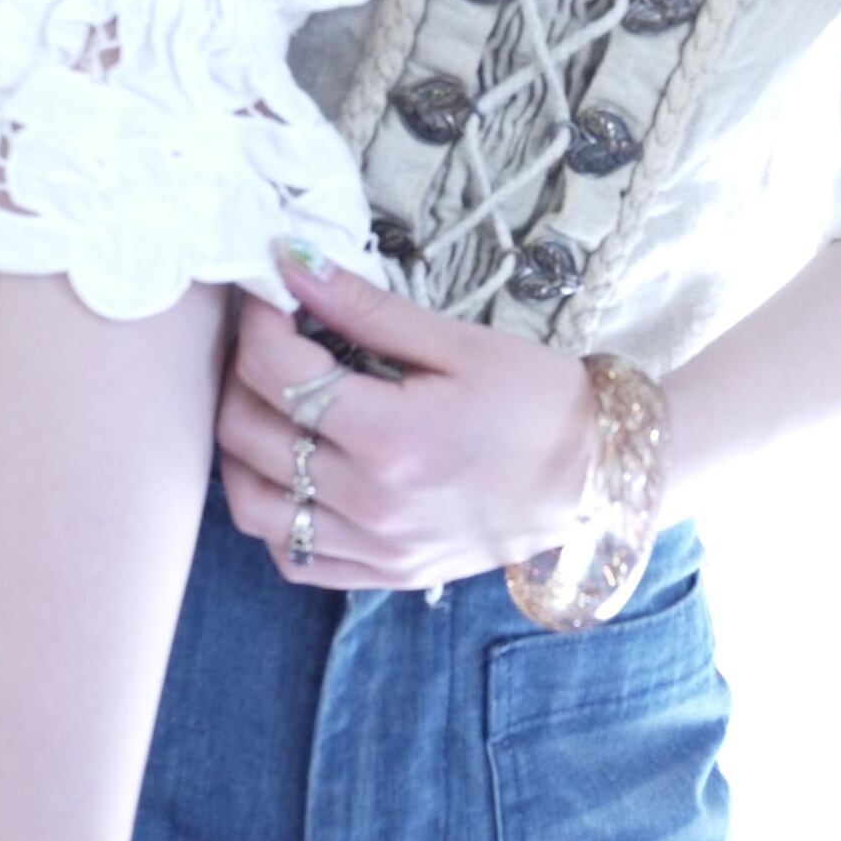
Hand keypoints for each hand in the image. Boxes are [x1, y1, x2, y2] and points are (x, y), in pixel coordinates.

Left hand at [214, 238, 597, 589]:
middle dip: (241, 371)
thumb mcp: (459, 343)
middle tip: (269, 337)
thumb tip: (293, 264)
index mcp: (391, 438)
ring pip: (250, 504)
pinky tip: (293, 472)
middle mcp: (371, 503)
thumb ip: (369, 309)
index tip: (272, 291)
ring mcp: (375, 549)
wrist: (599, 476)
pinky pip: (289, 557)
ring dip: (241, 446)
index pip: (277, 372)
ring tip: (270, 403)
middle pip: (247, 434)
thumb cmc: (539, 399)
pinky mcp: (385, 576)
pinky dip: (272, 512)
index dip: (259, 320)